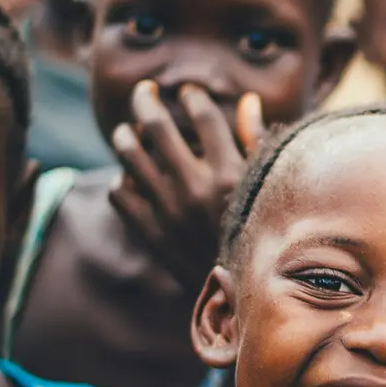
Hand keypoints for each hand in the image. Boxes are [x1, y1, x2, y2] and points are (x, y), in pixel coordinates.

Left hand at [109, 81, 263, 290]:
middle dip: (146, 100)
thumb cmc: (259, 234)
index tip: (188, 93)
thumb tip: (248, 101)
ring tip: (128, 130)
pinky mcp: (149, 232)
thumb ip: (255, 142)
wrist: (241, 295)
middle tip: (144, 92)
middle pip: (158, 126)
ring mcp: (168, 211)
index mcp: (229, 174)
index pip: (204, 116)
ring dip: (125, 135)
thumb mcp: (265, 189)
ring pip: (130, 155)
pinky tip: (130, 177)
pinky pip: (120, 193)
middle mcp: (195, 188)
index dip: (193, 97)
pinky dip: (121, 180)